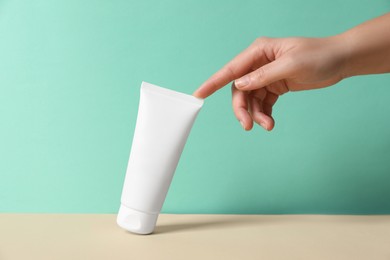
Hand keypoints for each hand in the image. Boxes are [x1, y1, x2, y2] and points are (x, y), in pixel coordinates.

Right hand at [193, 36, 347, 130]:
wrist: (340, 61)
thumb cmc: (319, 56)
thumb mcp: (291, 65)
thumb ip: (263, 76)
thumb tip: (239, 85)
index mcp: (259, 52)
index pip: (231, 70)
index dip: (213, 82)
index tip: (198, 94)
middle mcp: (259, 63)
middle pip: (239, 90)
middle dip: (242, 108)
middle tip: (248, 125)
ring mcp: (266, 76)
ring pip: (250, 100)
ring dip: (255, 114)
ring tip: (267, 125)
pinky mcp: (275, 86)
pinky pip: (262, 103)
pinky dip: (264, 114)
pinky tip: (270, 122)